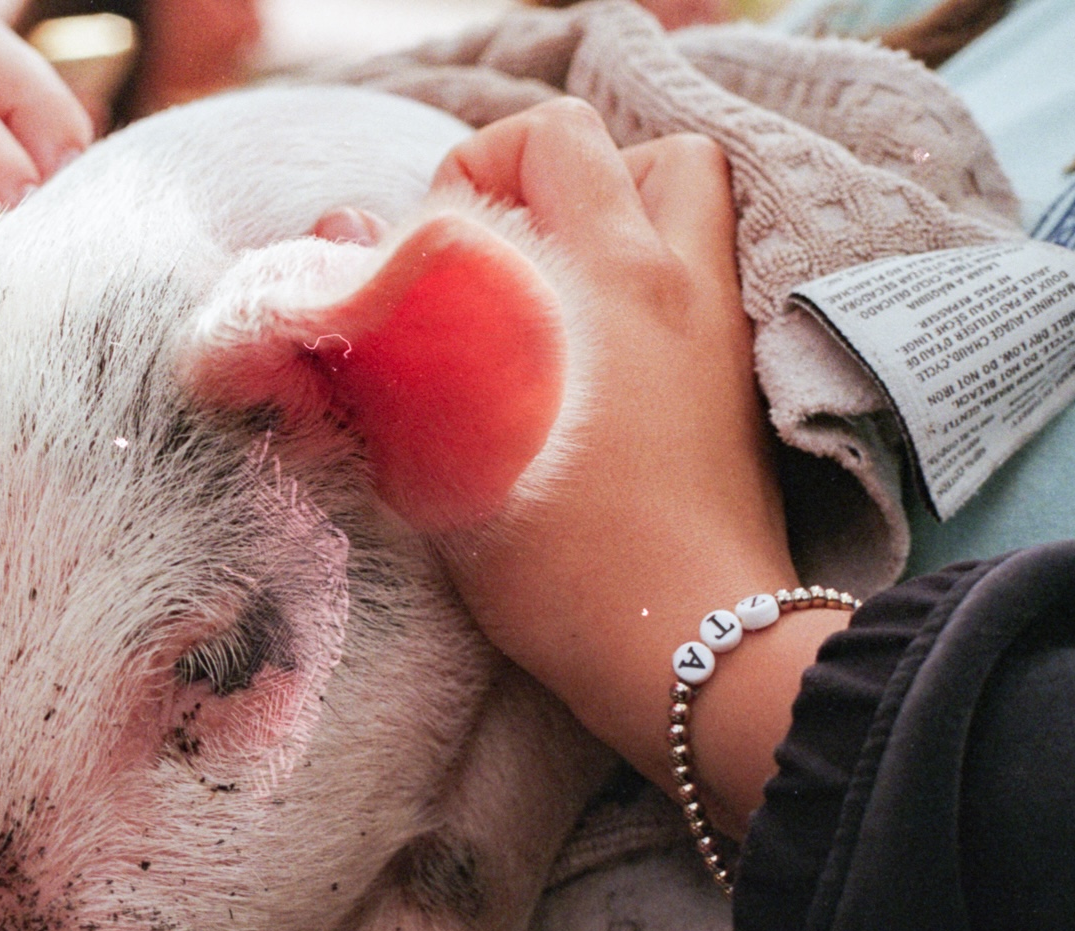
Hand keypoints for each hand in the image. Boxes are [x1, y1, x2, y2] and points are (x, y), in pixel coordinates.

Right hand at [406, 100, 826, 829]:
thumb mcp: (439, 466)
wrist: (687, 644)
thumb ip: (383, 350)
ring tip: (564, 271)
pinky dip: (659, 259)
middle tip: (497, 244)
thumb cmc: (558, 570)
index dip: (457, 190)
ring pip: (681, 181)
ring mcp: (710, 318)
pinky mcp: (736, 368)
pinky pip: (709, 255)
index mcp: (587, 284)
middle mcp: (660, 277)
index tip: (428, 265)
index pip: (520, 157)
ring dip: (618, 198)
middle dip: (538, 168)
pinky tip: (608, 333)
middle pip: (606, 142)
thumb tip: (338, 243)